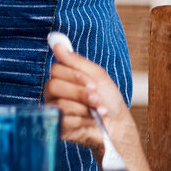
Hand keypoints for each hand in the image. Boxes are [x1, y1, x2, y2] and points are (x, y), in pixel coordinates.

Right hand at [46, 37, 157, 170]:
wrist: (118, 127)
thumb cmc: (110, 101)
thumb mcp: (97, 76)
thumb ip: (76, 61)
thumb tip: (56, 43)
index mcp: (63, 79)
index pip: (56, 70)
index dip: (75, 76)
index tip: (93, 83)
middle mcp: (55, 94)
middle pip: (53, 85)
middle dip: (79, 92)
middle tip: (96, 98)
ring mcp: (55, 111)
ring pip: (59, 103)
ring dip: (83, 108)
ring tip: (97, 112)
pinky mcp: (59, 127)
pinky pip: (63, 120)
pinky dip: (82, 121)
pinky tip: (90, 123)